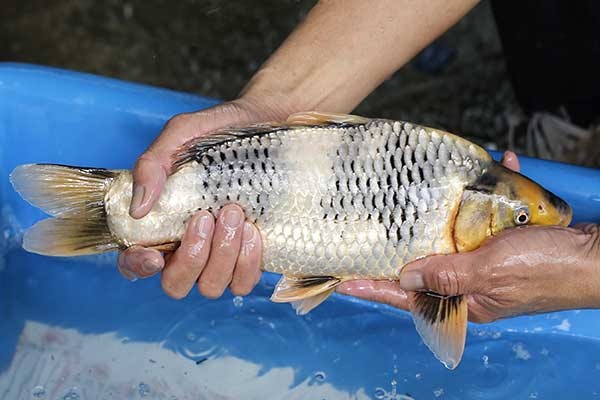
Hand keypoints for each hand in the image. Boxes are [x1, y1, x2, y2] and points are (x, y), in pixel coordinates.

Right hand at [118, 97, 290, 298]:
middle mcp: (188, 245)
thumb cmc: (221, 131)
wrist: (269, 122)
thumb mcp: (182, 134)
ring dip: (222, 256)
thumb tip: (138, 207)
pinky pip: (244, 282)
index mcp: (162, 222)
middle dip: (192, 257)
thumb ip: (153, 164)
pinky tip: (253, 231)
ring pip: (212, 286)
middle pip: (176, 284)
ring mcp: (220, 255)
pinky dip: (248, 262)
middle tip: (207, 216)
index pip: (135, 261)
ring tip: (235, 213)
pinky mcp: (250, 257)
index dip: (138, 266)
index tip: (154, 255)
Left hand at [337, 151, 599, 321]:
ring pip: (448, 235)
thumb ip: (445, 274)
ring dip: (441, 211)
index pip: (407, 295)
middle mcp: (468, 282)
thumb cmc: (547, 269)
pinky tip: (496, 167)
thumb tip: (404, 275)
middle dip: (399, 244)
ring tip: (421, 189)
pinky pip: (482, 216)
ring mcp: (483, 260)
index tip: (342, 279)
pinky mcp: (501, 239)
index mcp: (462, 299)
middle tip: (367, 229)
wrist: (597, 256)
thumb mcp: (489, 273)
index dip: (374, 286)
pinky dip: (486, 192)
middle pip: (422, 264)